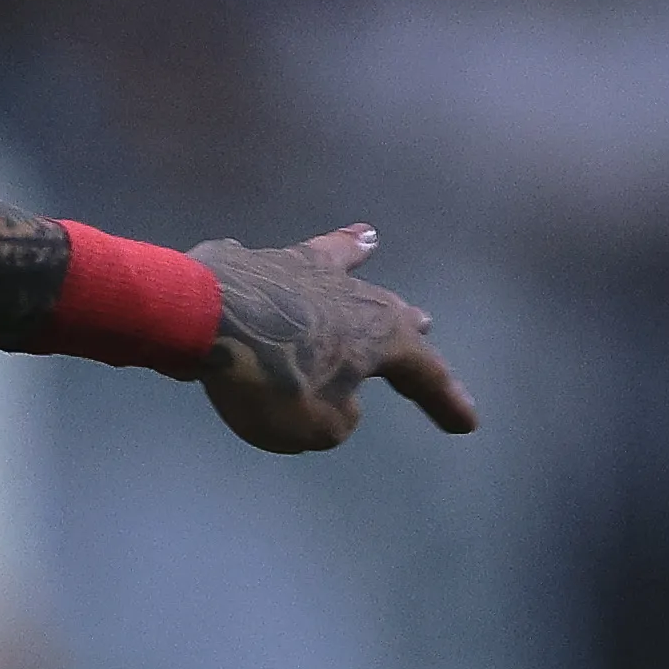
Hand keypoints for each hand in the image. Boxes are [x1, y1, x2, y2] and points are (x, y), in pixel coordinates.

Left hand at [180, 225, 476, 450]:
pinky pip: (284, 258)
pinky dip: (292, 253)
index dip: (446, 400)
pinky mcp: (258, 263)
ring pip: (341, 266)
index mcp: (380, 338)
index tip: (467, 423)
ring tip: (372, 242)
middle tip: (424, 323)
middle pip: (388, 311)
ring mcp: (305, 272)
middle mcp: (354, 296)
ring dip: (358, 260)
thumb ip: (338, 417)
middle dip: (405, 324)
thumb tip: (339, 399)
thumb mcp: (314, 426)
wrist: (202, 319)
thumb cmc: (268, 380)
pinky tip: (281, 244)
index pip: (425, 373)